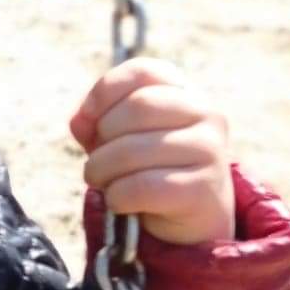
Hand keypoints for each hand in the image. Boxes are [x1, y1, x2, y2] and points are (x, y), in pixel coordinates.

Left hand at [69, 58, 234, 245]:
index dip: (106, 89)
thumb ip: (97, 122)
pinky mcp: (203, 188)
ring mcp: (209, 149)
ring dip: (101, 171)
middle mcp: (204, 113)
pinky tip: (119, 202)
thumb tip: (80, 120)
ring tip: (102, 182)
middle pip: (137, 107)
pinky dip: (117, 196)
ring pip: (133, 150)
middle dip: (101, 138)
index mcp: (184, 92)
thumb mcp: (121, 138)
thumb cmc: (150, 168)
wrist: (191, 217)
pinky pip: (142, 187)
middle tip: (96, 163)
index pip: (143, 71)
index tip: (87, 116)